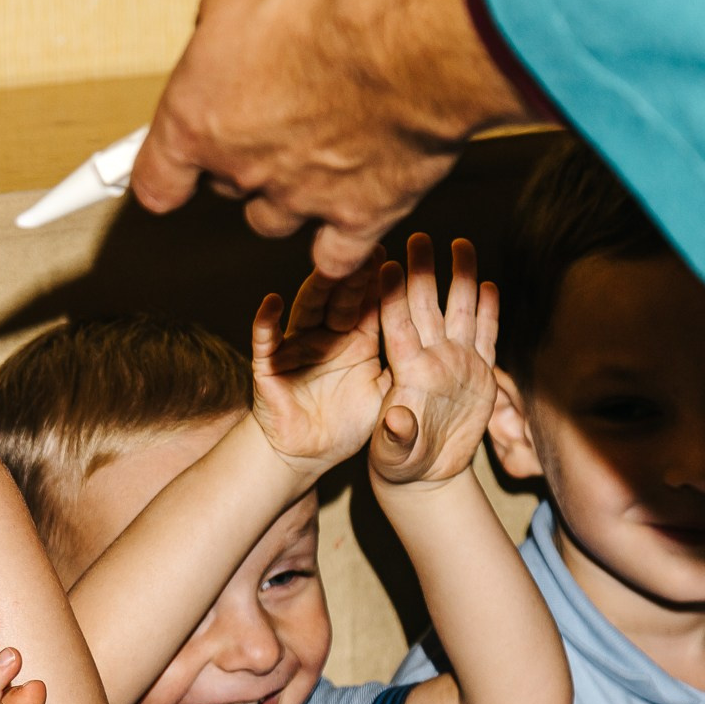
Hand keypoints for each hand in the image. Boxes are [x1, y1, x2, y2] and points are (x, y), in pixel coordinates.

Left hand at [129, 0, 530, 274]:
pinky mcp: (357, 217)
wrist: (411, 45)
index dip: (163, 173)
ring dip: (283, 195)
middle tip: (273, 115)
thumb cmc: (328, 3)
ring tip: (308, 157)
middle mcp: (241, 169)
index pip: (155, 177)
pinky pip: (335, 255)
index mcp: (197, 119)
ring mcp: (299, 199)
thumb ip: (217, 14)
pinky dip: (337, 243)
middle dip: (240, 157)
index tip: (169, 173)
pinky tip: (344, 221)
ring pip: (272, 219)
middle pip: (224, 186)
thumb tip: (216, 21)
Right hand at [248, 259, 387, 475]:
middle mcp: (326, 337)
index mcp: (357, 341)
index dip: (380, 283)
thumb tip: (438, 344)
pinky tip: (273, 303)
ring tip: (327, 267)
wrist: (307, 455)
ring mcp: (296, 348)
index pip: (370, 305)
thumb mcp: (384, 395)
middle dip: (352, 275)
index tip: (394, 257)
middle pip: (340, 299)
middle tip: (364, 248)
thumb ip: (403, 369)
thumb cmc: (347, 425)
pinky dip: (266, 322)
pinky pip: (266, 342)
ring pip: (306, 310)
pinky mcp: (269, 367)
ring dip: (316, 288)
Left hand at [371, 234, 499, 486]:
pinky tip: (490, 285)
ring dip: (460, 280)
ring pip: (458, 312)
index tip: (384, 263)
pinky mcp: (478, 376)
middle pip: (425, 307)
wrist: (425, 476)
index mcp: (406, 373)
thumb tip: (397, 422)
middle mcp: (430, 360)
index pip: (395, 325)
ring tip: (461, 244)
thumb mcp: (394, 455)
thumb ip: (395, 437)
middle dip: (423, 272)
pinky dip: (489, 312)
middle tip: (419, 237)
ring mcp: (454, 364)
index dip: (390, 295)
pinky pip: (485, 337)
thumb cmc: (400, 465)